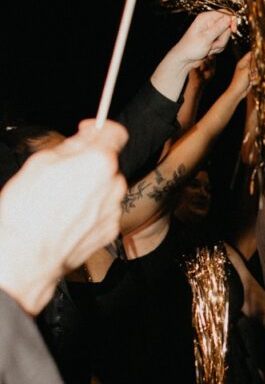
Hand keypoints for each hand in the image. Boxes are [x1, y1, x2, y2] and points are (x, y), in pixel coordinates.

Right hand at [0, 121, 126, 313]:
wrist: (27, 255)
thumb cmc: (28, 210)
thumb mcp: (42, 161)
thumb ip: (74, 144)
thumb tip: (88, 135)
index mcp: (100, 162)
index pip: (117, 133)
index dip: (101, 128)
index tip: (89, 131)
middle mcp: (114, 186)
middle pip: (109, 164)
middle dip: (91, 163)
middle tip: (63, 171)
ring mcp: (113, 211)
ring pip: (107, 189)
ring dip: (91, 188)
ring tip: (61, 199)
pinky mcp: (110, 231)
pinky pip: (104, 211)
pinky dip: (91, 209)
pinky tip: (68, 216)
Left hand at [172, 11, 237, 67]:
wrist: (185, 59)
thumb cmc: (191, 47)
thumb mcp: (206, 37)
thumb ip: (219, 28)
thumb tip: (230, 18)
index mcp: (206, 18)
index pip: (224, 13)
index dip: (231, 20)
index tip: (233, 30)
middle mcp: (209, 23)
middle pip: (227, 26)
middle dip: (223, 38)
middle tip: (213, 44)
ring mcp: (212, 32)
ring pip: (225, 36)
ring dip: (220, 44)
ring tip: (209, 48)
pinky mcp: (213, 39)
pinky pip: (223, 43)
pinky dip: (218, 48)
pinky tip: (209, 51)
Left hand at [228, 51, 254, 100]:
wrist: (237, 93)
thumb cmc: (239, 81)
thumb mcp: (246, 71)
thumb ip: (253, 64)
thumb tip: (258, 58)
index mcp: (242, 63)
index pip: (250, 54)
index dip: (256, 54)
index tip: (263, 55)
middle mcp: (246, 67)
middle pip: (255, 63)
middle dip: (257, 68)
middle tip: (253, 73)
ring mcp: (248, 73)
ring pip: (257, 71)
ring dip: (256, 76)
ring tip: (251, 79)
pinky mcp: (251, 79)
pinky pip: (257, 77)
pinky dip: (255, 80)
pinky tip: (251, 83)